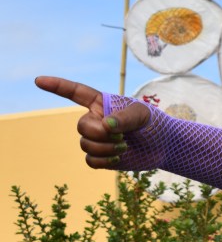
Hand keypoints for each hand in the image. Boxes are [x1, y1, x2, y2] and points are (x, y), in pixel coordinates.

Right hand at [35, 76, 149, 168]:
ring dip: (106, 147)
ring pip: (85, 144)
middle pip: (81, 126)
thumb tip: (106, 126)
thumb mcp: (142, 114)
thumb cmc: (153, 123)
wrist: (163, 145)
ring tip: (125, 146)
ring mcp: (96, 138)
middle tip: (122, 136)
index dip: (57, 86)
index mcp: (101, 103)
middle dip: (100, 133)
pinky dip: (104, 160)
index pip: (75, 93)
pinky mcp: (101, 156)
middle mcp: (95, 119)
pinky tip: (119, 157)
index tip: (39, 80)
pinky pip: (90, 160)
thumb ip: (125, 117)